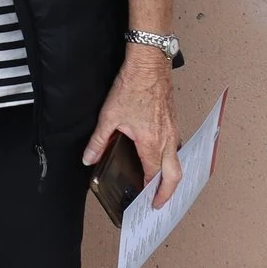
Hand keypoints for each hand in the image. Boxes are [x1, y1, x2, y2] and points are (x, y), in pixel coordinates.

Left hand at [84, 45, 181, 205]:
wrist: (149, 64)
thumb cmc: (133, 86)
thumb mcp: (108, 116)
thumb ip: (98, 141)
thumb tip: (88, 158)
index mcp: (151, 143)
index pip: (153, 176)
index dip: (149, 191)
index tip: (144, 202)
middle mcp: (167, 139)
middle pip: (174, 175)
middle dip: (168, 193)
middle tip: (159, 203)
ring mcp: (173, 129)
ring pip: (178, 161)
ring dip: (171, 176)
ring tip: (161, 185)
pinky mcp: (174, 120)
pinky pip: (177, 146)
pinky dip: (171, 159)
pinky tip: (161, 157)